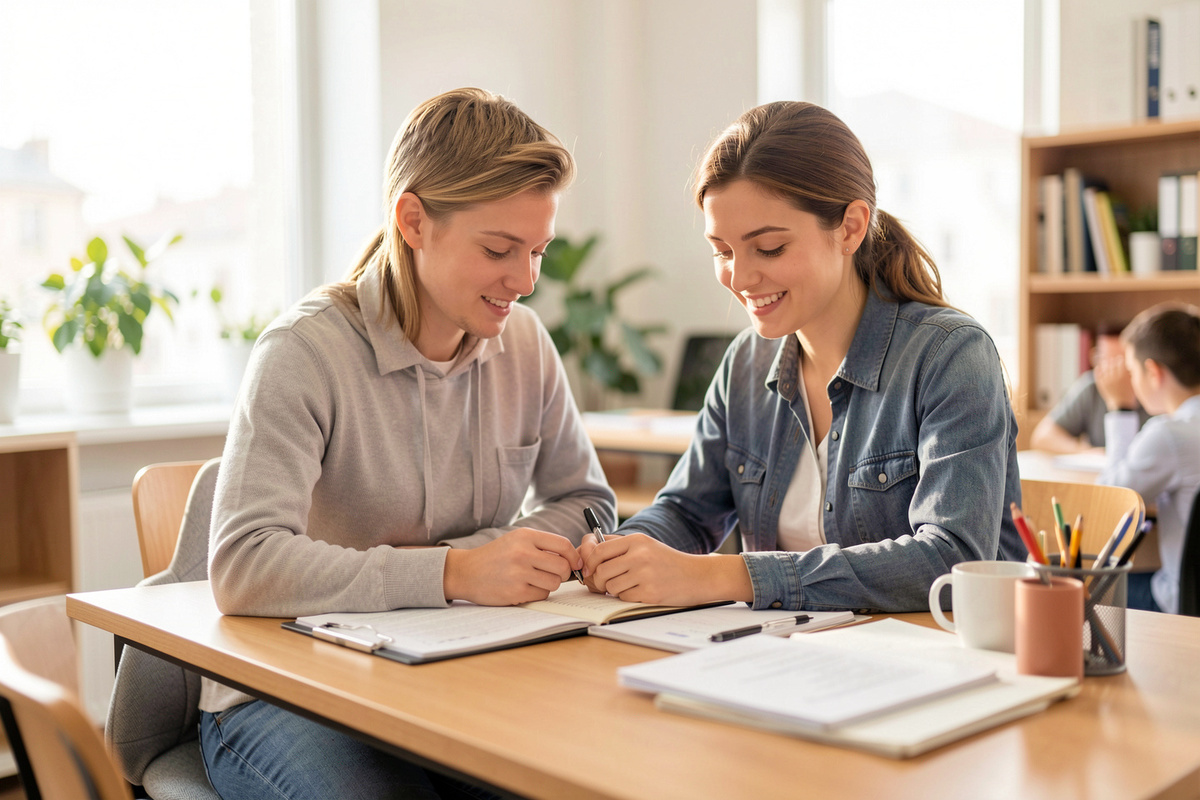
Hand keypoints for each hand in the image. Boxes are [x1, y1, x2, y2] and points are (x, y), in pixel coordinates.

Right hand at [443, 528, 582, 605]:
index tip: (576, 564)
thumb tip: (573, 559)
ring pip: (554, 583)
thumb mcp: (516, 540)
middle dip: (562, 573)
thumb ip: (542, 546)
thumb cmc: (495, 556)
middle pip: (562, 566)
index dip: (574, 556)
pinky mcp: (515, 592)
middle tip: (551, 574)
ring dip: (549, 584)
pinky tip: (524, 588)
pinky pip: (542, 595)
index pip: (563, 545)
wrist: (466, 572)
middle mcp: (523, 552)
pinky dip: (537, 594)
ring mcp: (519, 573)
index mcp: (525, 536)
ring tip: (533, 580)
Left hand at [581, 532, 752, 604]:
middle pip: (601, 571)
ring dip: (614, 590)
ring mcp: (646, 574)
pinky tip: (640, 592)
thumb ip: (619, 546)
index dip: (589, 562)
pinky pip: (624, 598)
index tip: (588, 570)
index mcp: (636, 540)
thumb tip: (588, 551)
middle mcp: (640, 555)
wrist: (698, 575)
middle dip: (599, 581)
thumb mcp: (646, 545)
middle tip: (604, 584)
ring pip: (611, 587)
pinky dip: (627, 598)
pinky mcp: (651, 593)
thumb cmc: (668, 561)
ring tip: (627, 586)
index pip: (599, 550)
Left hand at [1093, 355, 1136, 411]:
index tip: (1120, 358)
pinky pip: (1098, 375)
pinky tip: (1098, 367)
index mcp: (1123, 376)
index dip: (1120, 360)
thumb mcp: (1132, 383)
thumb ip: (1130, 374)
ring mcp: (1106, 381)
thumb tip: (1129, 365)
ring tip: (1106, 361)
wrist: (1121, 406)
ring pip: (1104, 369)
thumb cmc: (1129, 394)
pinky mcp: (1101, 385)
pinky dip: (1098, 370)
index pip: (1121, 363)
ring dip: (1105, 364)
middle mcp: (1114, 377)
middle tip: (1113, 359)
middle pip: (1112, 365)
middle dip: (1113, 361)